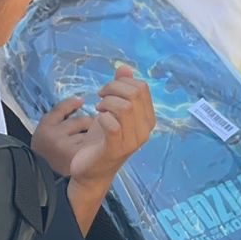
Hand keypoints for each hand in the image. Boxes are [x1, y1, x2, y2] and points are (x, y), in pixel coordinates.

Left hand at [32, 68, 155, 186]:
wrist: (92, 171)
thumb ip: (121, 89)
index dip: (122, 83)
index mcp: (148, 118)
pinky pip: (112, 125)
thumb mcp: (113, 110)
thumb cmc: (104, 139)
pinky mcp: (116, 149)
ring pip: (125, 107)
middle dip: (113, 89)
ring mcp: (132, 141)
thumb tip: (124, 68)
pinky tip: (97, 120)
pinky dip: (103, 118)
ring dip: (107, 103)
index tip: (107, 92)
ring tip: (98, 109)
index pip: (142, 87)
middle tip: (100, 99)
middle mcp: (145, 130)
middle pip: (134, 94)